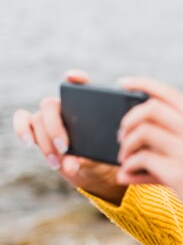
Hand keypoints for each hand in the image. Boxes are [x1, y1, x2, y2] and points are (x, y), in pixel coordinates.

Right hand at [12, 70, 127, 204]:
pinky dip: (22, 129)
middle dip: (54, 127)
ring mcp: (49, 116)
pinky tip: (29, 143)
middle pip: (50, 104)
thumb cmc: (98, 157)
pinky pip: (22, 120)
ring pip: (38, 118)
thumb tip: (71, 166)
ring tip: (57, 163)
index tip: (70, 77)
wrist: (89, 168)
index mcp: (86, 107)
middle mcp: (65, 106)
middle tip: (65, 148)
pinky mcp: (36, 127)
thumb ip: (87, 159)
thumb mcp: (99, 156)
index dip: (76, 78)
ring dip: (45, 143)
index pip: (82, 85)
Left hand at [116, 77, 182, 244]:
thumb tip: (127, 163)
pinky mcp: (180, 174)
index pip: (170, 93)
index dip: (142, 83)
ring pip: (142, 131)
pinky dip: (128, 167)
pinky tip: (127, 176)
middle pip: (150, 108)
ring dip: (126, 145)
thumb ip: (171, 152)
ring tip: (124, 160)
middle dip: (127, 120)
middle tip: (121, 138)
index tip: (122, 83)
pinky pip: (141, 159)